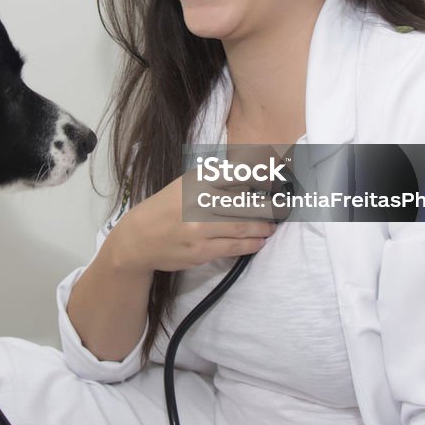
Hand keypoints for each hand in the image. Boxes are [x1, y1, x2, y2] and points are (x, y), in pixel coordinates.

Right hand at [106, 175, 275, 273]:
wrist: (138, 239)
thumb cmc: (165, 208)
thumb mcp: (185, 185)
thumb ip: (214, 180)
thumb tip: (249, 176)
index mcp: (196, 181)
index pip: (236, 174)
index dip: (262, 175)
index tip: (280, 176)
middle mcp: (198, 202)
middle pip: (245, 202)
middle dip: (270, 206)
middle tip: (285, 207)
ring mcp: (199, 227)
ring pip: (243, 226)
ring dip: (264, 227)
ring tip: (273, 226)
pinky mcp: (200, 250)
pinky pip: (234, 246)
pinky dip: (251, 244)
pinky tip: (260, 241)